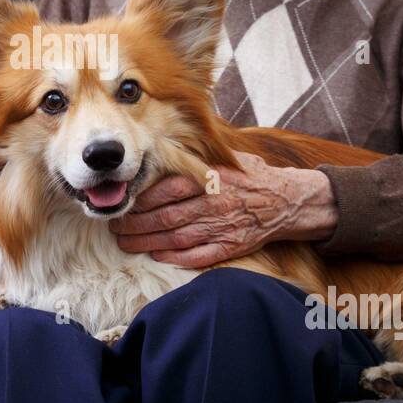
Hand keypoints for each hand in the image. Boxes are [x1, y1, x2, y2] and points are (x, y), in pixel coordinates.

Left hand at [107, 151, 337, 266]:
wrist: (287, 200)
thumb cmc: (249, 177)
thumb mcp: (224, 159)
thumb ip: (194, 156)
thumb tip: (161, 144)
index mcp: (210, 180)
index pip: (166, 191)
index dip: (140, 200)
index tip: (123, 203)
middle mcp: (213, 204)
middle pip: (165, 217)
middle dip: (135, 225)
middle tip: (115, 227)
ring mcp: (222, 228)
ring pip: (175, 238)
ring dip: (146, 243)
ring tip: (125, 243)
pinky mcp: (230, 247)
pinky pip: (197, 256)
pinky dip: (174, 257)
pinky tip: (156, 255)